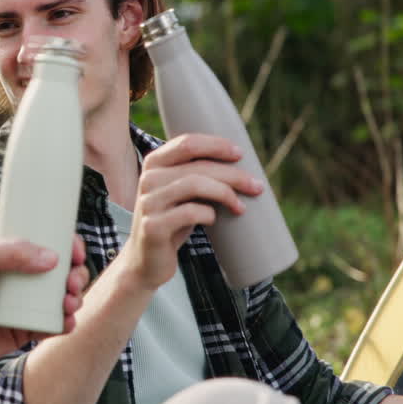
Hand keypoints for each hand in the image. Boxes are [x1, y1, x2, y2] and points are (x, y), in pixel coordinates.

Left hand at [0, 235, 88, 367]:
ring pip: (64, 299)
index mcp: (13, 258)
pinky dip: (65, 323)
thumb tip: (52, 258)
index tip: (75, 250)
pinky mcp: (26, 331)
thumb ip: (12, 251)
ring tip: (68, 302)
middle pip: (63, 273)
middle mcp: (23, 280)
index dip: (68, 246)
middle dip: (77, 274)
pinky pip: (54, 327)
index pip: (49, 246)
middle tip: (72, 280)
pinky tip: (65, 321)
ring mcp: (27, 306)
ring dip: (75, 298)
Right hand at [125, 133, 263, 288]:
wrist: (146, 260)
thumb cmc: (173, 222)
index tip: (240, 154)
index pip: (187, 143)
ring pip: (194, 184)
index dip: (216, 145)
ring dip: (225, 193)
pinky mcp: (153, 226)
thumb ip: (196, 174)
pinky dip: (208, 214)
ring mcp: (148, 202)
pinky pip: (190, 212)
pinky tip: (213, 219)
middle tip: (256, 186)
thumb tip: (240, 163)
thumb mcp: (181, 194)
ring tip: (240, 206)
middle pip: (197, 166)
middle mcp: (147, 179)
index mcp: (154, 164)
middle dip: (232, 174)